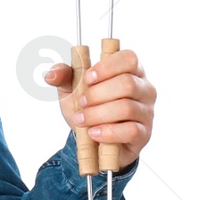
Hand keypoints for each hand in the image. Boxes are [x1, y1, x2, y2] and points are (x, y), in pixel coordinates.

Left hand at [44, 47, 155, 168]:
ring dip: (98, 114)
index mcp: (131, 70)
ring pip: (127, 107)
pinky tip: (94, 133)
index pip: (129, 58)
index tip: (88, 78)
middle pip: (127, 83)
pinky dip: (108, 132)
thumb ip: (64, 76)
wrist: (95, 141)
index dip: (107, 67)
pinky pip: (131, 130)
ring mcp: (146, 111)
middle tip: (82, 103)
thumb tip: (51, 74)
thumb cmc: (89, 109)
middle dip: (98, 94)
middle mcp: (144, 88)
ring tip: (82, 120)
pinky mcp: (144, 133)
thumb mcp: (73, 90)